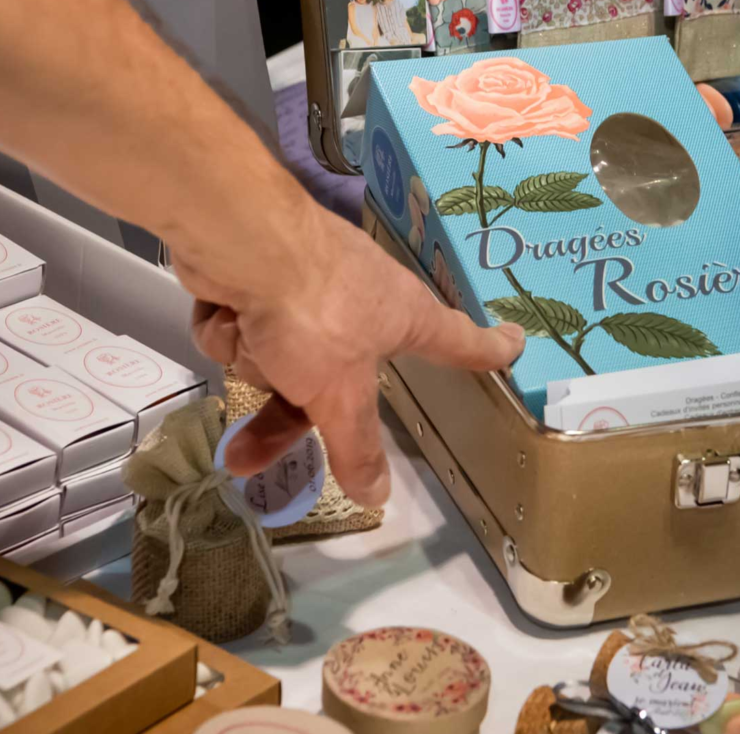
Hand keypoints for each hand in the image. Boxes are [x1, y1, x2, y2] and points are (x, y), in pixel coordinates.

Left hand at [174, 200, 523, 506]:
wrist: (242, 239)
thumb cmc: (314, 312)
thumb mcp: (338, 393)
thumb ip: (356, 446)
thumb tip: (379, 499)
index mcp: (404, 318)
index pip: (460, 342)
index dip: (487, 350)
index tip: (514, 343)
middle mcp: (366, 300)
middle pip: (337, 377)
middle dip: (286, 408)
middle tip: (246, 456)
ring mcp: (314, 285)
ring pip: (284, 354)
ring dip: (253, 360)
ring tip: (243, 340)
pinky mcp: (263, 275)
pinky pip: (249, 326)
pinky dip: (231, 326)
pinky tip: (226, 311)